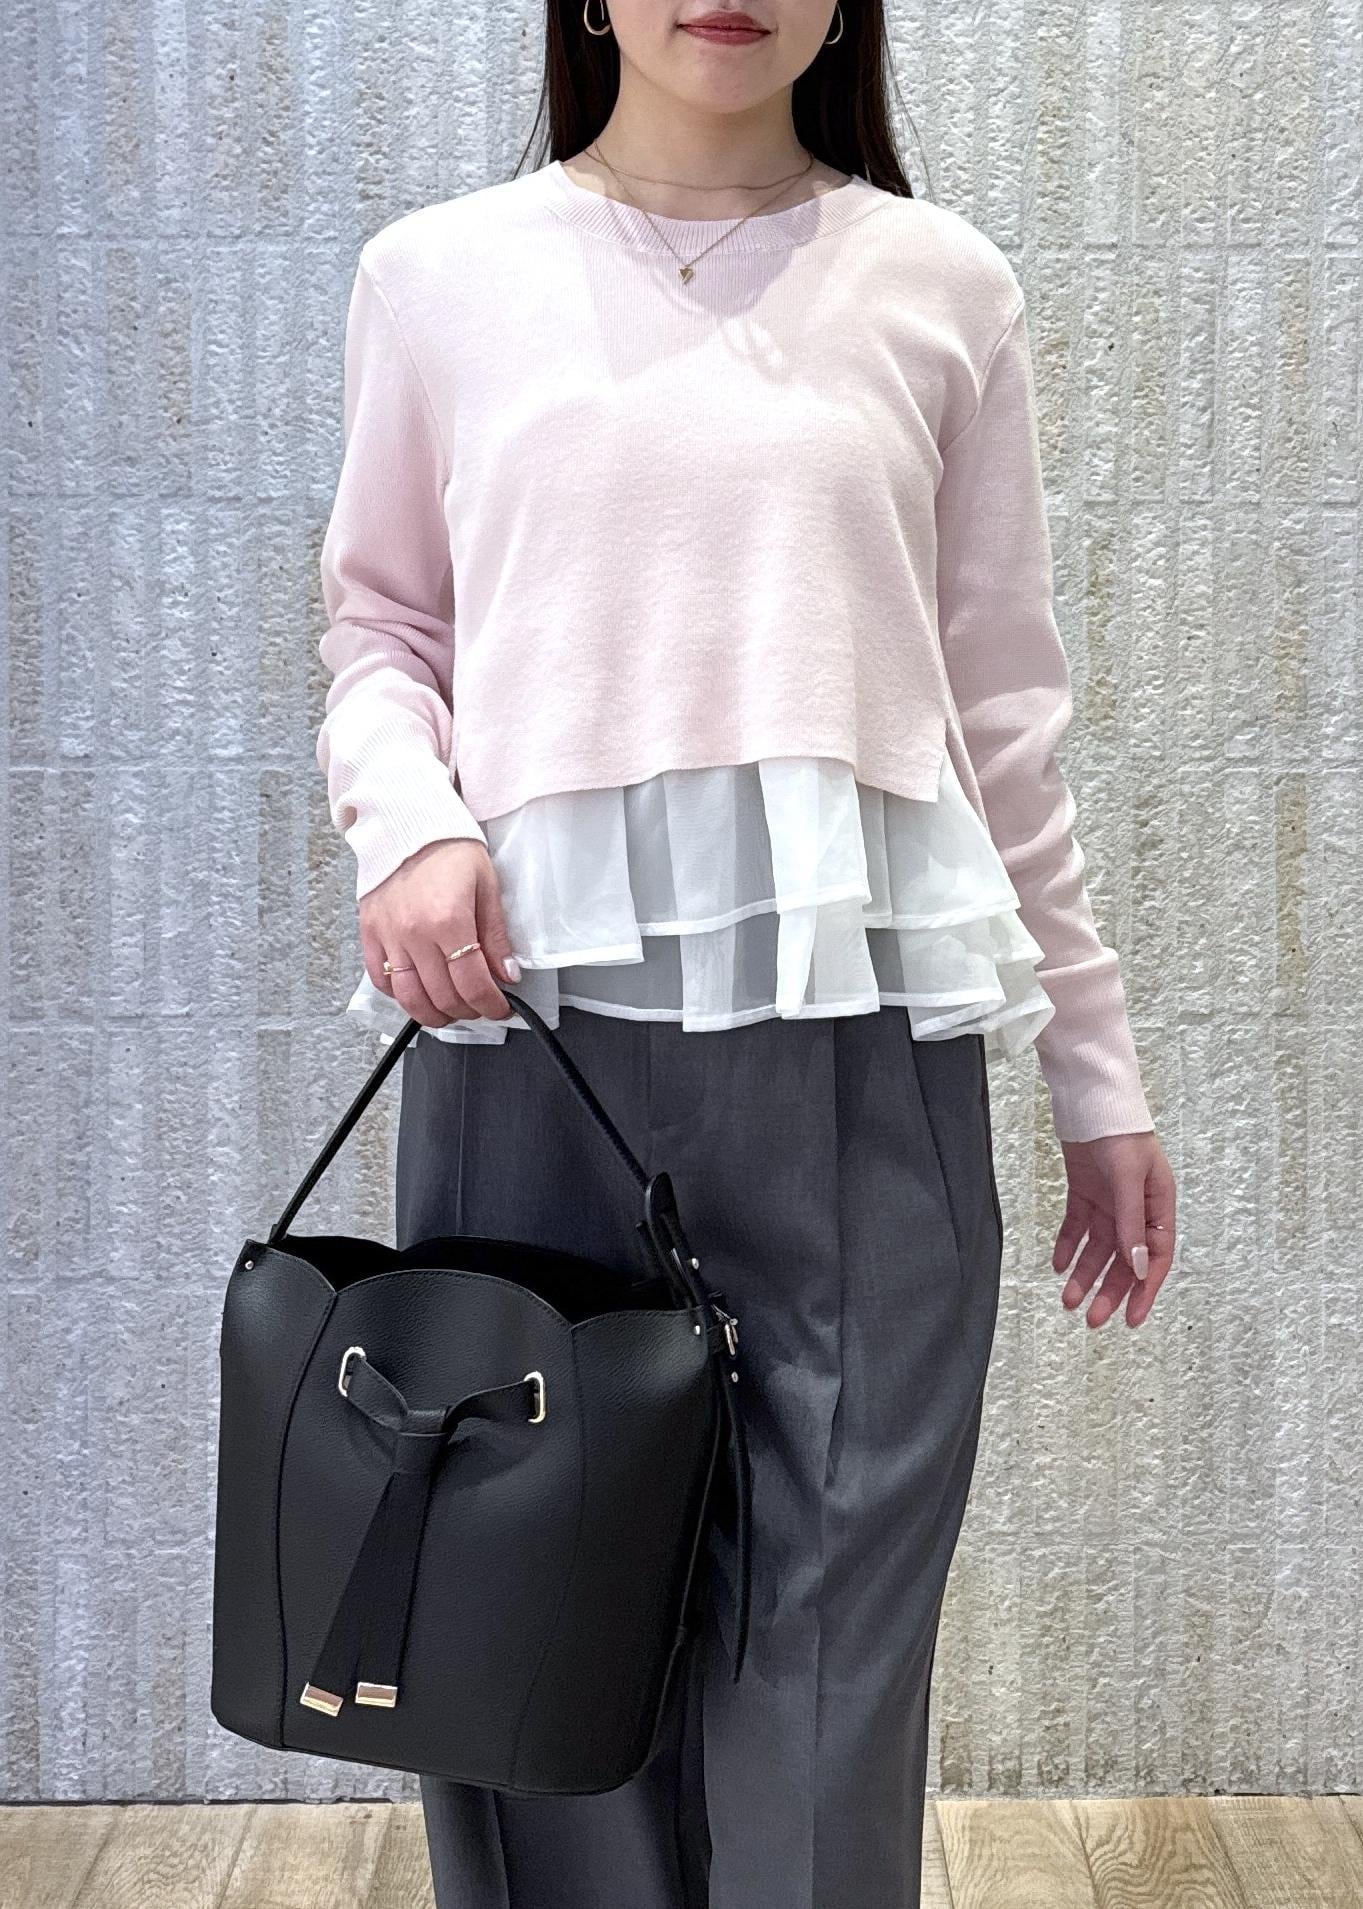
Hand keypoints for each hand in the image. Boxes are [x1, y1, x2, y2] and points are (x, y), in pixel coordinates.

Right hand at [359, 837, 520, 1028]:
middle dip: (468, 1012)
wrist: (406, 824)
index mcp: (448, 920)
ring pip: (410, 998)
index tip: (500, 1008)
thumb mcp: (486, 886)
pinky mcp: (370, 933)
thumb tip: (507, 974)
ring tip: (451, 1010)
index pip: (472, 984)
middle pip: (443, 997)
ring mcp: (388, 936)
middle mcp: (414, 934)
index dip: (490, 1005)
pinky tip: (418, 991)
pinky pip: (380, 979)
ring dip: (434, 1014)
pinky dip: (400, 995)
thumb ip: (496, 935)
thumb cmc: (449, 849)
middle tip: (481, 1007)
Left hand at [1051, 1129, 1175, 1327]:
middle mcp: (1136, 1208)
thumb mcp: (1127, 1178)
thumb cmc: (1119, 1132)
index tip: (1131, 1320)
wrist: (1091, 1098)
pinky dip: (1067, 1246)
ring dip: (1084, 1273)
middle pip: (1124, 1260)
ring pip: (1098, 1248)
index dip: (1144, 1290)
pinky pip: (1076, 1227)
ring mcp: (1110, 1201)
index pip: (1156, 1258)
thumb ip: (1131, 1223)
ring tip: (1067, 1300)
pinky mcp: (1085, 1191)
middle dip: (1108, 1290)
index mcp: (1159, 1206)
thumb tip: (1138, 1266)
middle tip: (1091, 1319)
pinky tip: (1057, 1265)